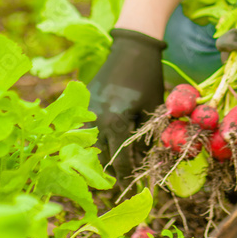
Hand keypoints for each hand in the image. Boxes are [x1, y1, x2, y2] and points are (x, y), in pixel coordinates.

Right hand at [87, 27, 165, 186]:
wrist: (132, 47)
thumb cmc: (148, 77)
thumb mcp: (152, 108)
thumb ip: (146, 134)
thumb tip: (144, 158)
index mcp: (116, 122)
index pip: (121, 160)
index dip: (127, 177)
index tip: (133, 189)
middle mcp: (97, 119)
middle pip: (102, 155)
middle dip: (111, 171)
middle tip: (117, 184)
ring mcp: (87, 109)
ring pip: (90, 142)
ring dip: (99, 155)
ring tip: (107, 167)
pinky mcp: (83, 100)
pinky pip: (86, 126)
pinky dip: (92, 136)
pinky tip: (99, 143)